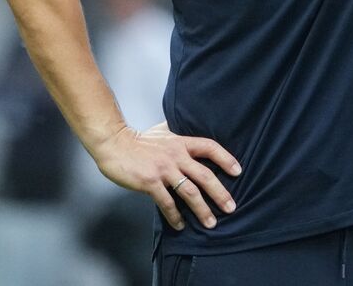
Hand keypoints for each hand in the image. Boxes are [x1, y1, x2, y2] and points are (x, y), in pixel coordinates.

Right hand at [89, 121, 241, 230]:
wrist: (114, 144)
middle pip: (205, 175)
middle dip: (220, 193)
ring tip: (210, 223)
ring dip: (202, 209)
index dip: (226, 158)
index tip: (238, 171)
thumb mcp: (163, 130)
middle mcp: (176, 155)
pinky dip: (175, 215)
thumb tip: (188, 127)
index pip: (210, 147)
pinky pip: (167, 202)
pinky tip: (180, 225)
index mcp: (181, 142)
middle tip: (231, 208)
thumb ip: (177, 133)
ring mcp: (164, 169)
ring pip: (189, 192)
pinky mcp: (150, 182)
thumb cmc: (138, 139)